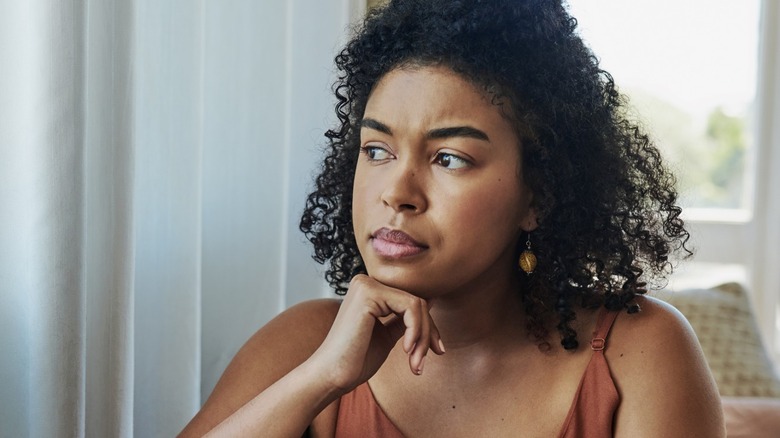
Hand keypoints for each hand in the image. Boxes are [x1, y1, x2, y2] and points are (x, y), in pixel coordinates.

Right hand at [308, 274, 445, 393]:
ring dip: (423, 337)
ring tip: (415, 363)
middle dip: (428, 333)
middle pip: (417, 301)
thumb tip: (430, 301)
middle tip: (426, 360)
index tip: (436, 350)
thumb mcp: (387, 335)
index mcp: (369, 290)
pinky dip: (416, 331)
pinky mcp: (368, 293)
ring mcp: (366, 284)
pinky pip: (410, 307)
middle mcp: (366, 282)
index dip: (428, 326)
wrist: (331, 375)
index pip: (411, 301)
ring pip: (417, 304)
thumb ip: (405, 318)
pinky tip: (406, 350)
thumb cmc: (355, 360)